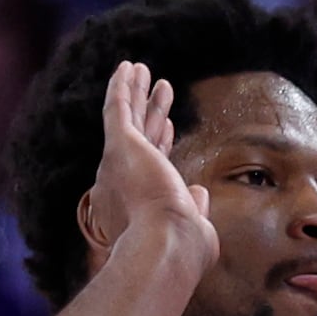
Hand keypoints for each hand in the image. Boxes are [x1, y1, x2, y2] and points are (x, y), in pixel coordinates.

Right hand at [84, 60, 210, 274]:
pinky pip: (117, 108)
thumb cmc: (181, 248)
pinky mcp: (119, 144)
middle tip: (157, 88)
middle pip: (139, 136)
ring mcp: (118, 161)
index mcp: (137, 203)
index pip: (150, 164)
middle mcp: (120, 181)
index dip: (160, 142)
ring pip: (128, 118)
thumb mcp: (194, 231)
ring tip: (141, 68)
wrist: (164, 246)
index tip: (168, 127)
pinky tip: (126, 67)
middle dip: (148, 111)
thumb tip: (199, 191)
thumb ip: (194, 209)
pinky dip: (121, 86)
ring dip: (135, 91)